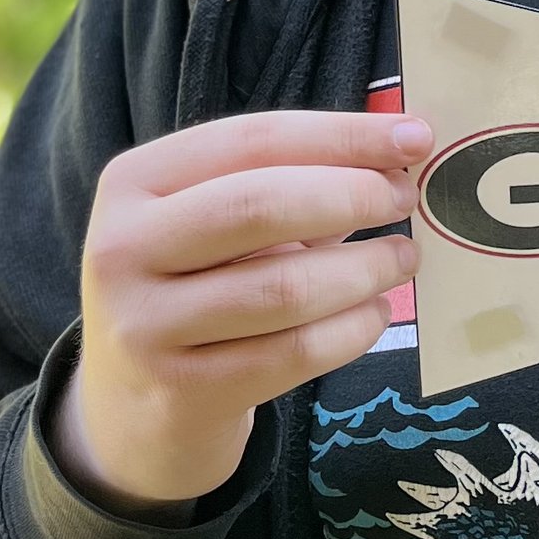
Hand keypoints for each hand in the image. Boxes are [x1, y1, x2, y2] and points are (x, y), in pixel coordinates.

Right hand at [60, 109, 431, 513]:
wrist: (132, 403)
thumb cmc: (195, 286)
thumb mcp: (214, 221)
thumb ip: (290, 179)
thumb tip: (398, 150)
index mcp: (133, 182)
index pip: (251, 139)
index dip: (342, 135)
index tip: (415, 137)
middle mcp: (123, 249)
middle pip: (260, 205)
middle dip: (353, 195)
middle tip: (407, 200)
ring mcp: (146, 325)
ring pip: (283, 287)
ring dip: (363, 269)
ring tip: (401, 259)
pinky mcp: (183, 391)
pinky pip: (292, 353)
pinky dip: (351, 330)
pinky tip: (373, 315)